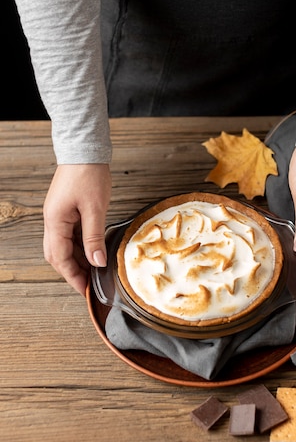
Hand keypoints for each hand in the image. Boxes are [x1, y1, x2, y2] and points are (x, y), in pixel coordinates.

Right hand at [43, 164, 111, 294]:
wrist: (85, 150)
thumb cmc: (88, 174)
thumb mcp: (95, 208)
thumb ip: (94, 237)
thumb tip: (97, 262)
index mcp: (55, 222)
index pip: (60, 259)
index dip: (73, 277)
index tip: (86, 291)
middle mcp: (52, 222)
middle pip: (58, 256)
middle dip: (73, 272)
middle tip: (90, 286)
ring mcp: (58, 217)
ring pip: (64, 247)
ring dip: (77, 261)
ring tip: (95, 273)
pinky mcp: (66, 212)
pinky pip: (70, 236)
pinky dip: (80, 248)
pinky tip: (93, 253)